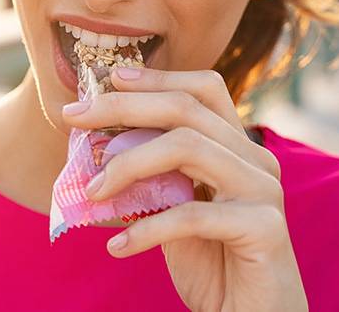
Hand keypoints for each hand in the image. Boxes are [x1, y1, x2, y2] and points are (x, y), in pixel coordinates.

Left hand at [62, 67, 307, 311]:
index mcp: (237, 147)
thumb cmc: (210, 261)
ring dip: (128, 164)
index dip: (157, 77)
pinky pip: (192, 215)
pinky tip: (117, 246)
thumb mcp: (172, 208)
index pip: (203, 89)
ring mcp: (264, 191)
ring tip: (91, 192)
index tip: (109, 77)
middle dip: (122, 107)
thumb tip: (95, 144)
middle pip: (186, 109)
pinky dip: (146, 229)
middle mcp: (256, 159)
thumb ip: (151, 175)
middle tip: (73, 117)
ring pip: (188, 148)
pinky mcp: (264, 229)